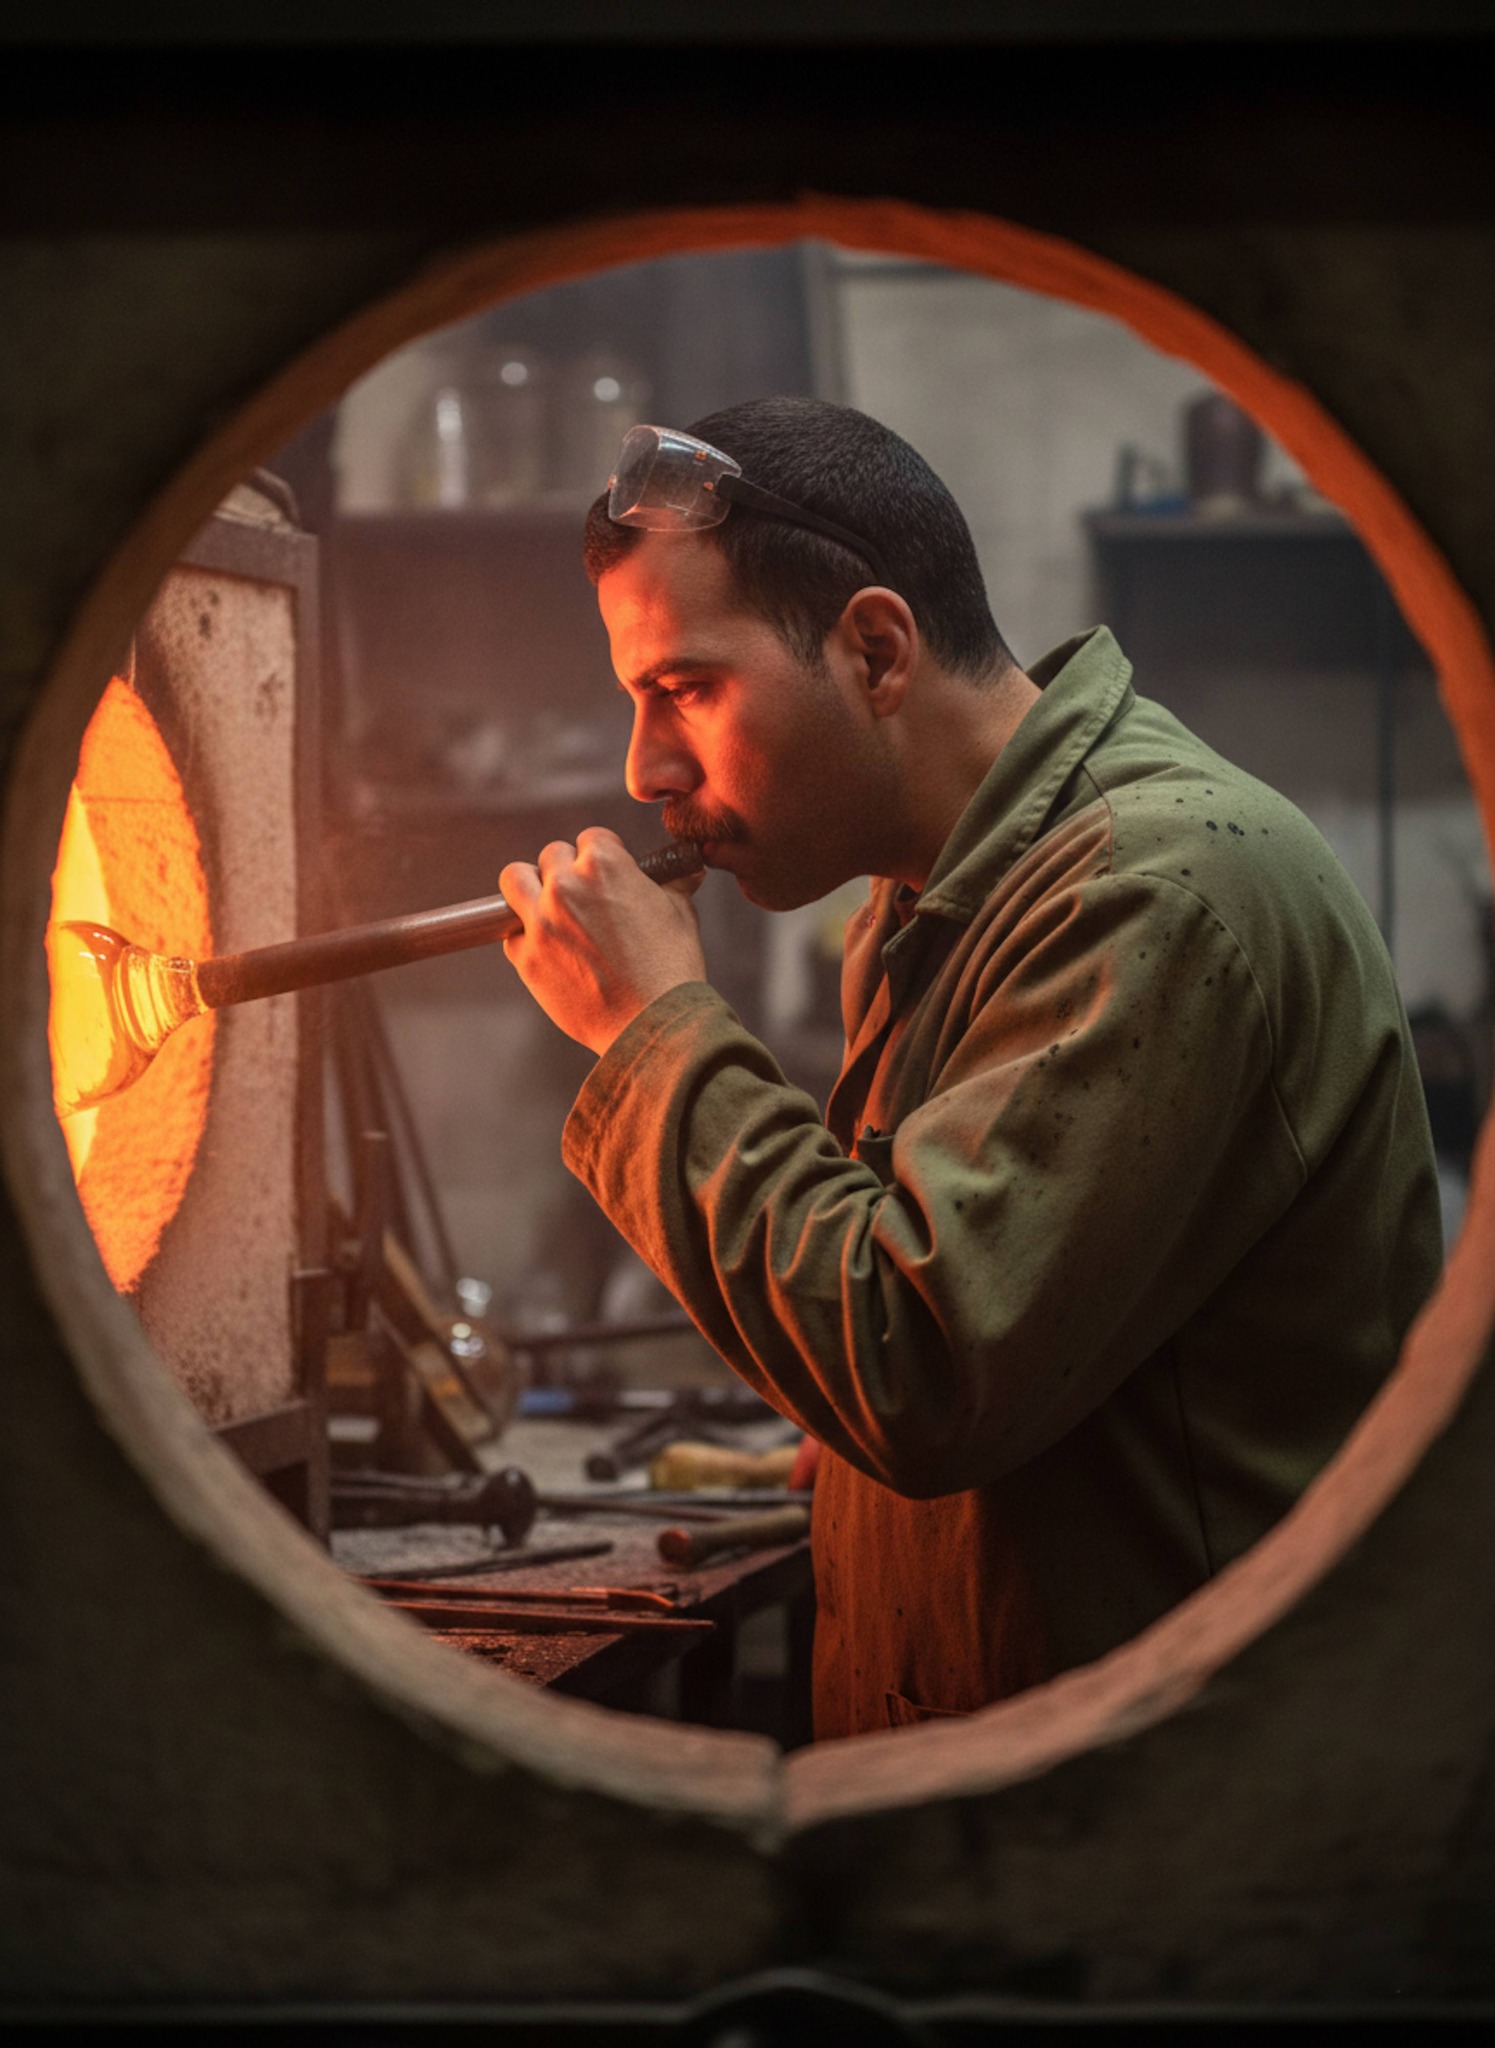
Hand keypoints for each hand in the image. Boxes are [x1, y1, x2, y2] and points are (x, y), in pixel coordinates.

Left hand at [499, 828, 707, 1054]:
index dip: (601, 856)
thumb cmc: (672, 969)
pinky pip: (511, 933)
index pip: (590, 838)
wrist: (651, 1024)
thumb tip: (687, 868)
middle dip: (566, 871)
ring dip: (529, 888)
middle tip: (581, 897)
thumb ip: (674, 884)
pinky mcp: (526, 957)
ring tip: (547, 907)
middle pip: (550, 855)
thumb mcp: (681, 914)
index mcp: (605, 864)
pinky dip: (527, 938)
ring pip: (514, 880)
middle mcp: (565, 885)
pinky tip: (551, 951)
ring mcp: (540, 921)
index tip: (607, 876)